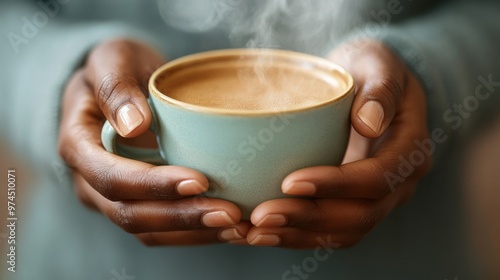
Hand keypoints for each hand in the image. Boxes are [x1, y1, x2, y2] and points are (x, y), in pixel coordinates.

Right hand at [58, 39, 249, 245]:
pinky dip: (196, 232)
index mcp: (78, 145)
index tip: (199, 180)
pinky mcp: (140, 201)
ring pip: (148, 230)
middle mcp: (90, 181)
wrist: (123, 84)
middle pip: (130, 214)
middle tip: (229, 213)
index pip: (110, 177)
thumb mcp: (112, 59)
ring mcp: (114, 196)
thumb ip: (115, 86)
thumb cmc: (117, 67)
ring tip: (237, 226)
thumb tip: (132, 124)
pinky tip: (231, 226)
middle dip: (181, 217)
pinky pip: (164, 229)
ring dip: (193, 232)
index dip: (152, 184)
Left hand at [246, 39, 431, 247]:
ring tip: (254, 233)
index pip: (377, 178)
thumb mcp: (380, 64)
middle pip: (359, 215)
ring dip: (297, 235)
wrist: (369, 85)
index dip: (336, 185)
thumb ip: (381, 90)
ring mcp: (377, 199)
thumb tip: (369, 124)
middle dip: (308, 218)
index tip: (290, 181)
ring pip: (342, 232)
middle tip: (262, 216)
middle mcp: (398, 184)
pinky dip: (294, 235)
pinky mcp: (352, 204)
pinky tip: (259, 233)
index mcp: (411, 151)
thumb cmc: (372, 69)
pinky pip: (329, 231)